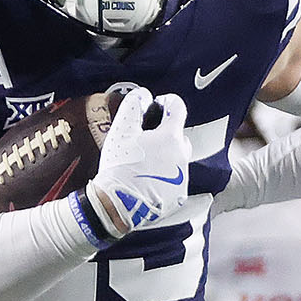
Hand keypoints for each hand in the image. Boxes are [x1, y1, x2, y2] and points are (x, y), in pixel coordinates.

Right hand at [77, 88, 192, 245]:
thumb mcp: (121, 130)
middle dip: (165, 134)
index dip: (166, 102)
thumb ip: (133, 106)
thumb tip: (143, 95)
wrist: (118, 205)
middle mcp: (182, 156)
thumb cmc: (119, 167)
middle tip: (145, 140)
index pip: (178, 108)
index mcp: (171, 137)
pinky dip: (165, 176)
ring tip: (143, 163)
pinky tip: (147, 179)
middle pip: (179, 136)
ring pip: (177, 158)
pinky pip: (175, 179)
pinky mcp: (179, 195)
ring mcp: (183, 177)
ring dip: (165, 156)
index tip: (156, 106)